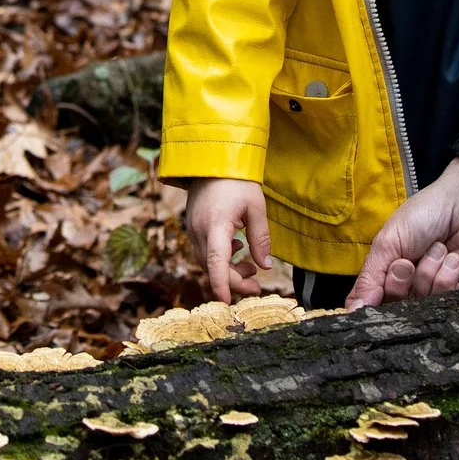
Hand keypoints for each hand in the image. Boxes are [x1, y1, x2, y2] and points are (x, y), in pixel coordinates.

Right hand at [182, 178, 270, 302]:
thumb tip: (266, 267)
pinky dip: (220, 258)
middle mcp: (199, 230)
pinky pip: (204, 250)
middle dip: (233, 281)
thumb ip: (260, 239)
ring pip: (207, 261)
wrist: (213, 157)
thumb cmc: (237, 180)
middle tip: (257, 286)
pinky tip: (237, 248)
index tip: (226, 302)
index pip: (216, 262)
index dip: (222, 284)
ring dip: (227, 270)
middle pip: (212, 267)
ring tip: (250, 266)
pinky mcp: (193, 225)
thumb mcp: (256, 208)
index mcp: (216, 225)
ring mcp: (193, 227)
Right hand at [349, 159, 458, 306]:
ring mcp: (432, 290)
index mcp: (385, 272)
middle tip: (409, 260)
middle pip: (396, 306)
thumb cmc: (423, 215)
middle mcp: (407, 286)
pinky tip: (453, 257)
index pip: (369, 304)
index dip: (370, 305)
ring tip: (437, 248)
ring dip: (429, 271)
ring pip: (422, 303)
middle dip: (402, 281)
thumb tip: (353, 310)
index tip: (375, 294)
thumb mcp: (388, 242)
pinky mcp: (457, 292)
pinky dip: (448, 276)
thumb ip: (370, 278)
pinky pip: (447, 300)